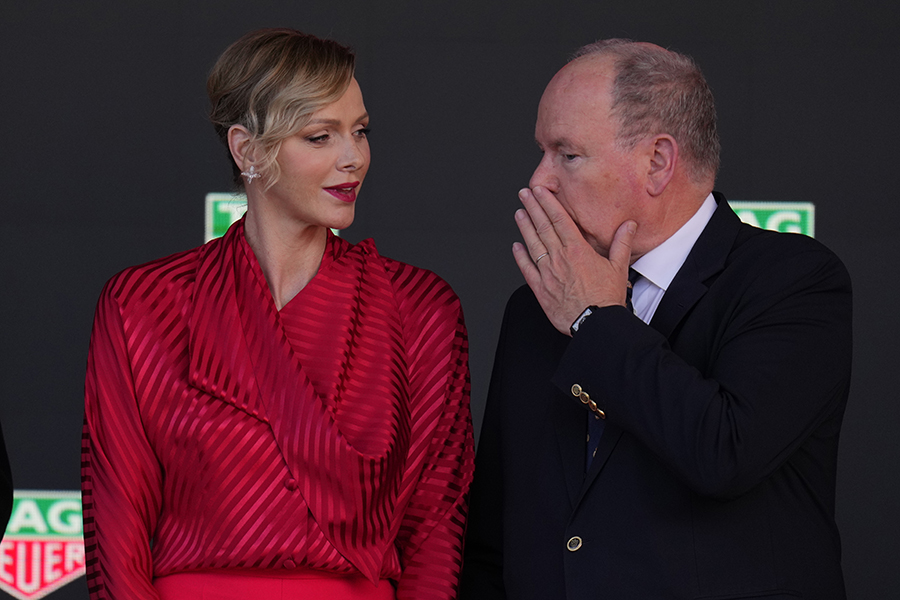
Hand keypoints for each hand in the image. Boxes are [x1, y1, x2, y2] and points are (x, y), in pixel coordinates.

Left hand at [512, 186, 636, 334]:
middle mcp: (559, 258)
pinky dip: (520, 256)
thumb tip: (629, 225)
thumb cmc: (606, 298)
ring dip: (524, 227)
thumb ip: (621, 243)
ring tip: (519, 213)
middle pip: (543, 227)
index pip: (559, 220)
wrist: (595, 323)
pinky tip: (516, 246)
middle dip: (533, 208)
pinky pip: (527, 269)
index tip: (540, 191)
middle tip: (524, 194)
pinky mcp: (541, 289)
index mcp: (577, 250)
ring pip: (532, 244)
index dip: (548, 203)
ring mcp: (548, 273)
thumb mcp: (618, 267)